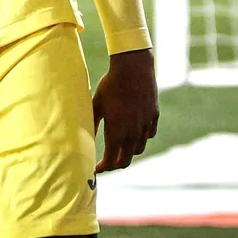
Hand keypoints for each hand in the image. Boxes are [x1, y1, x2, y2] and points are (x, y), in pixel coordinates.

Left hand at [92, 48, 158, 171]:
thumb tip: (83, 138)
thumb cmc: (110, 85)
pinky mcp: (153, 117)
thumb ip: (91, 123)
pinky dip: (140, 138)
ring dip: (128, 152)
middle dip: (115, 165)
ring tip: (119, 148)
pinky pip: (148, 135)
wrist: (133, 68)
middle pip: (126, 161)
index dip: (103, 168)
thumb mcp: (96, 104)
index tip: (96, 168)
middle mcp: (133, 133)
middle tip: (106, 163)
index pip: (111, 161)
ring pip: (138, 149)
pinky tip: (133, 132)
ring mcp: (145, 126)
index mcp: (117, 133)